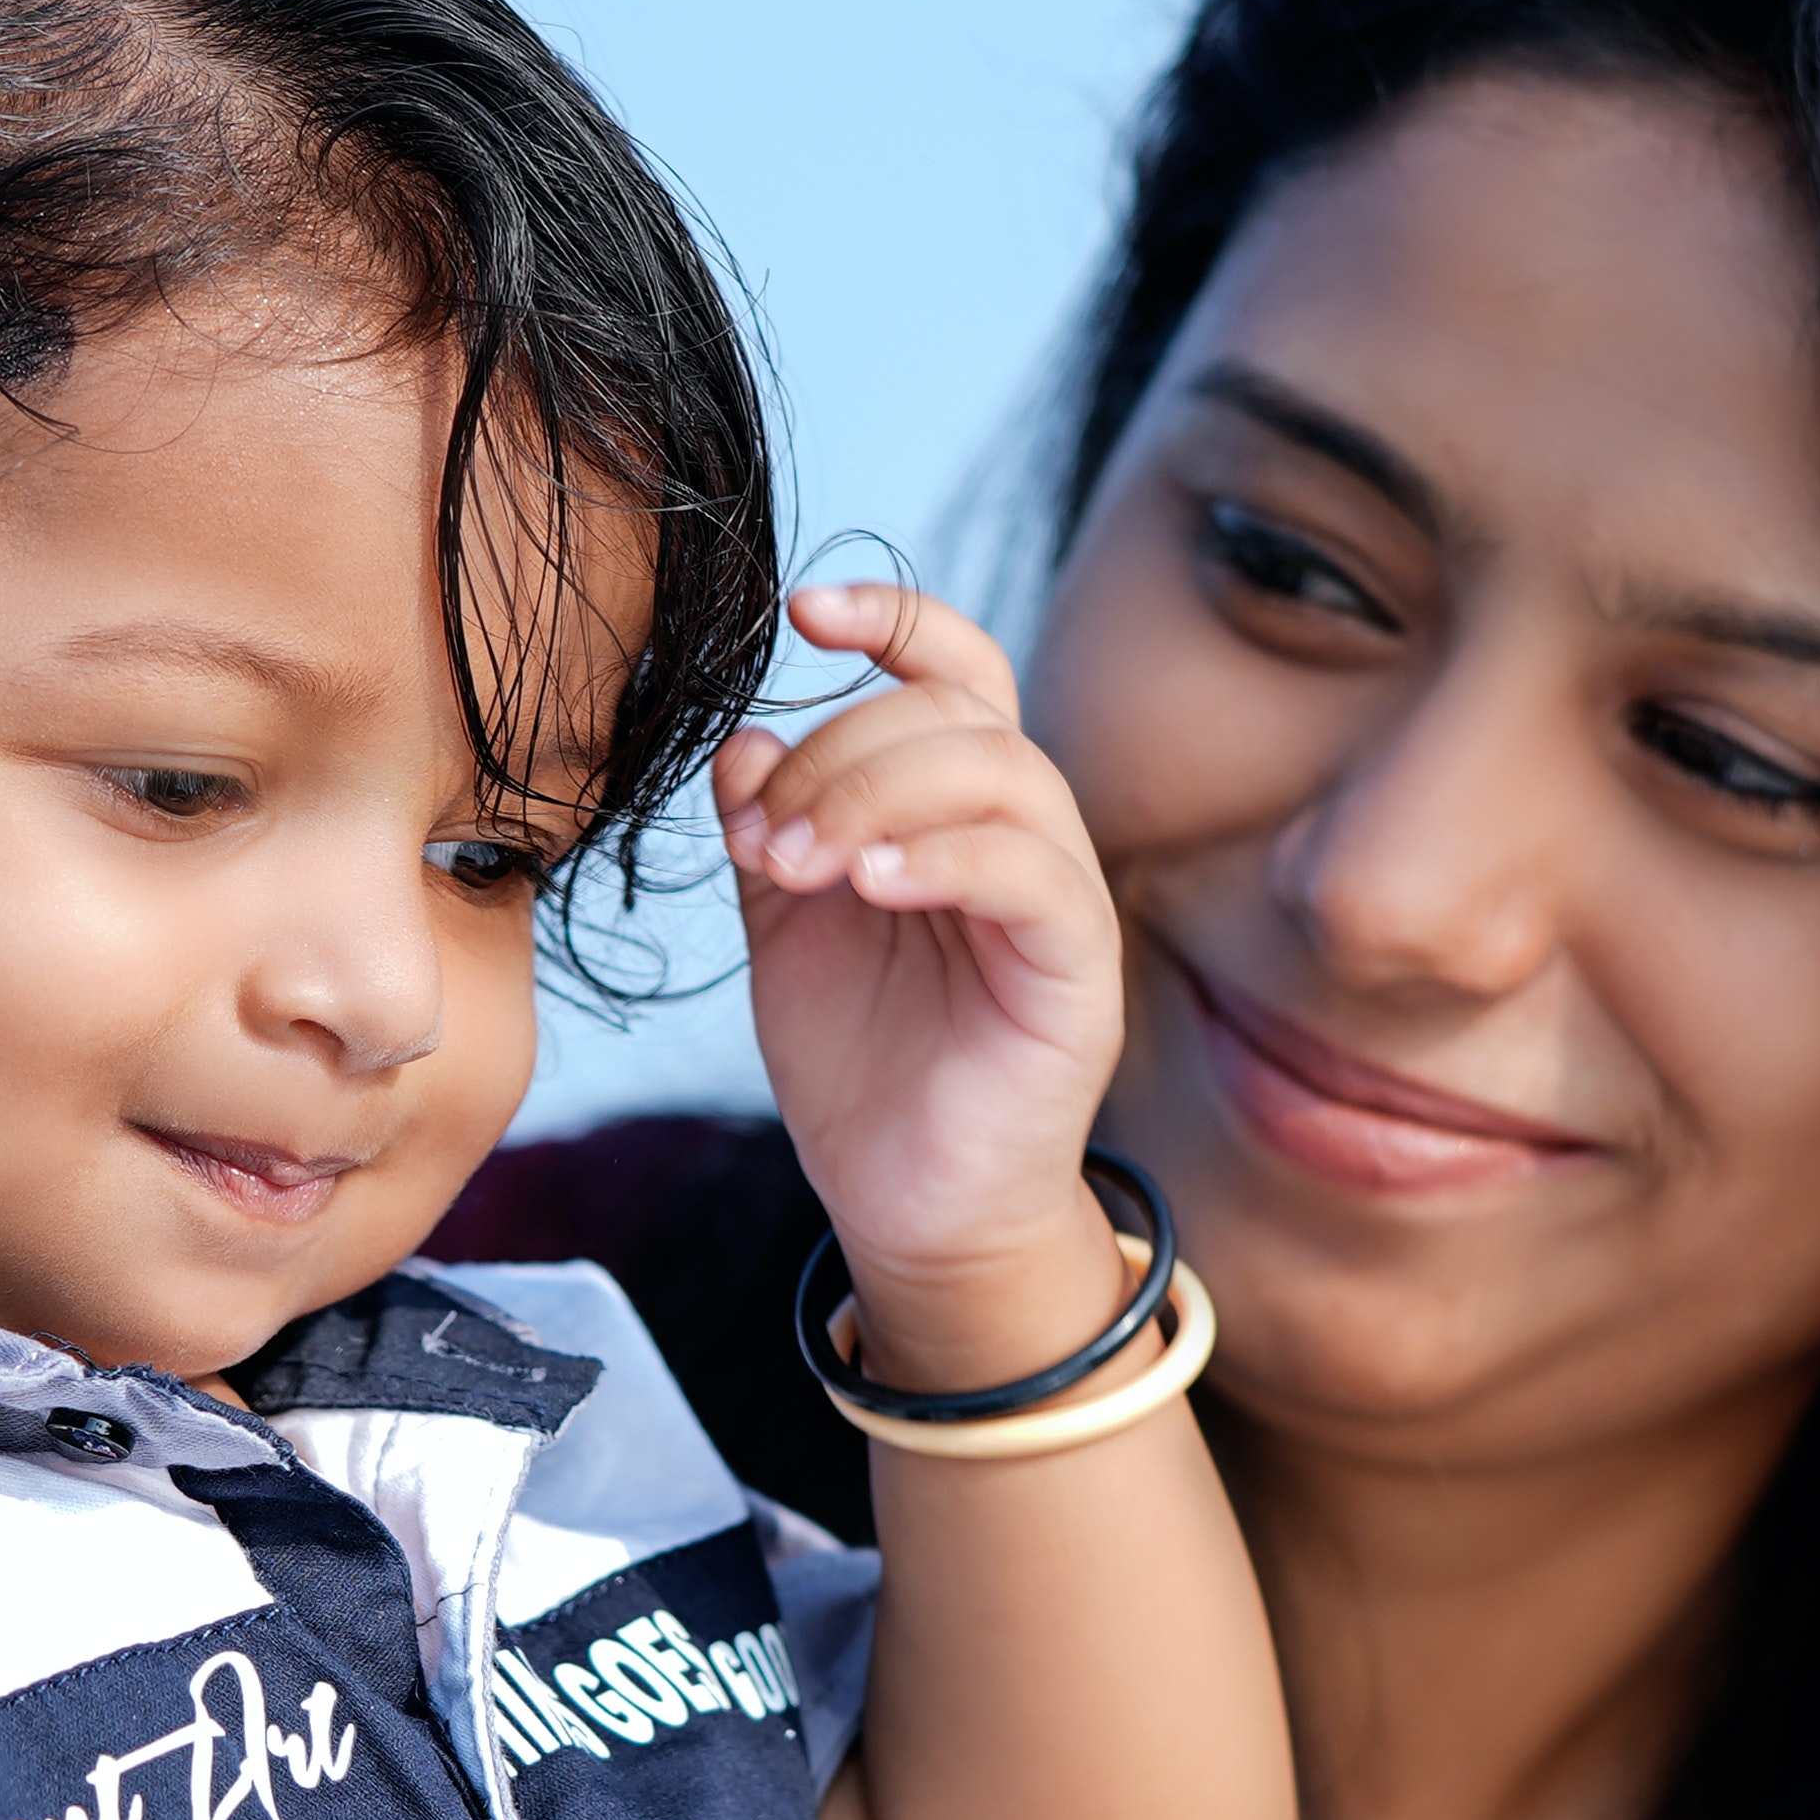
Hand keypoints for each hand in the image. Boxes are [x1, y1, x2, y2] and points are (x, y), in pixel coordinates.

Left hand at [719, 581, 1136, 1383]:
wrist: (907, 1207)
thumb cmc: (862, 1066)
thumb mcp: (786, 927)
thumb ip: (769, 824)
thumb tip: (742, 736)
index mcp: (956, 810)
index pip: (957, 668)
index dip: (893, 615)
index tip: (802, 612)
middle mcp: (1023, 838)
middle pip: (962, 713)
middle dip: (841, 750)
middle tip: (762, 839)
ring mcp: (1060, 902)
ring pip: (1002, 773)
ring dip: (878, 796)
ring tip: (795, 866)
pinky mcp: (1077, 974)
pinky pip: (1032, 876)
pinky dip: (942, 858)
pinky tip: (866, 886)